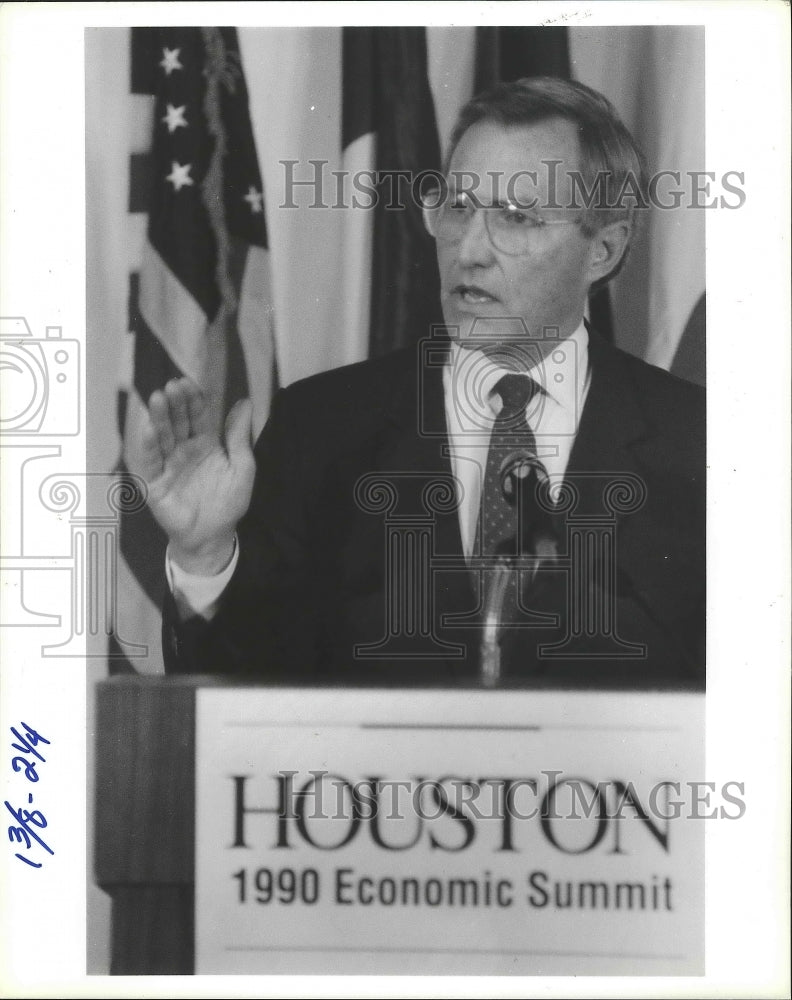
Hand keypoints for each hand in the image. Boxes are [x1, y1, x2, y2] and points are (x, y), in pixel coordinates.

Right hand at [134, 378, 254, 574]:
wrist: (214, 536)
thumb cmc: (229, 502)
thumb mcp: (242, 467)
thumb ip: (239, 436)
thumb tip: (245, 401)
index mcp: (205, 443)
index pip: (198, 415)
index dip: (194, 399)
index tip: (189, 383)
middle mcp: (184, 449)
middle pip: (178, 421)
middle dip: (175, 403)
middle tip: (172, 386)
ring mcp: (169, 464)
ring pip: (162, 436)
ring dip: (159, 418)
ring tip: (158, 398)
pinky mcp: (156, 482)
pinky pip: (151, 462)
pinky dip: (149, 445)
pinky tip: (149, 429)